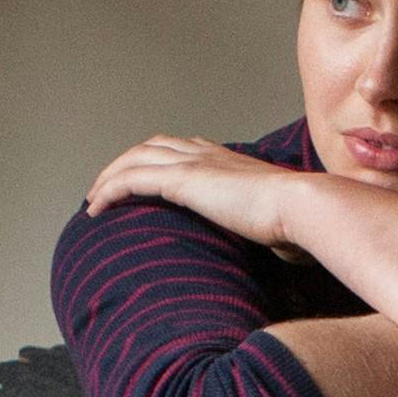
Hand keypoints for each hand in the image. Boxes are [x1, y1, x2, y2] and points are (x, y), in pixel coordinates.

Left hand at [82, 134, 315, 250]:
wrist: (304, 207)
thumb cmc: (301, 222)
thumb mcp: (280, 223)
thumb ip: (272, 228)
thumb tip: (287, 249)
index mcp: (229, 160)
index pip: (183, 148)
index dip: (158, 160)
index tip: (145, 179)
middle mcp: (209, 154)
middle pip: (152, 147)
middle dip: (126, 163)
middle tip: (106, 188)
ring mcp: (195, 164)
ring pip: (135, 158)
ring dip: (109, 176)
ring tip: (93, 199)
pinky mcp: (184, 180)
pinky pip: (131, 179)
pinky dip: (109, 190)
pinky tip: (95, 209)